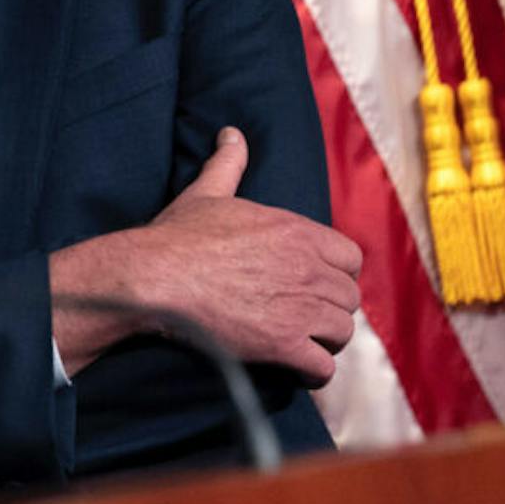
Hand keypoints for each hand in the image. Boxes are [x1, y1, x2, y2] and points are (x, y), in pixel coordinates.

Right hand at [55, 127, 361, 383]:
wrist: (153, 277)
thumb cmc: (178, 236)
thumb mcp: (207, 192)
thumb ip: (229, 163)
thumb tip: (231, 133)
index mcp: (297, 231)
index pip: (351, 258)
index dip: (335, 273)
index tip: (313, 282)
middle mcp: (307, 268)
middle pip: (348, 298)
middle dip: (328, 308)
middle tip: (301, 315)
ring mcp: (298, 308)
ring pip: (341, 332)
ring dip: (322, 340)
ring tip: (299, 341)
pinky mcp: (282, 344)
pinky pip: (322, 367)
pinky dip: (312, 370)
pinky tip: (294, 366)